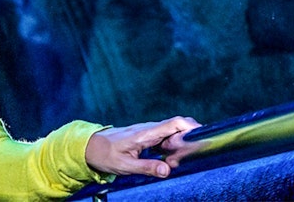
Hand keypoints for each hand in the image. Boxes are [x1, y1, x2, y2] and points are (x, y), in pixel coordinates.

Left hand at [85, 116, 200, 177]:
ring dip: (179, 147)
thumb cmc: (106, 155)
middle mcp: (150, 129)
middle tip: (180, 161)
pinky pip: (166, 138)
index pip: (174, 123)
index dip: (190, 127)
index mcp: (145, 133)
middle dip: (187, 142)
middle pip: (178, 128)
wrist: (92, 146)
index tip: (202, 137)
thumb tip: (167, 171)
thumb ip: (147, 167)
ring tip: (172, 163)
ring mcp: (149, 131)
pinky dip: (172, 148)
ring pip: (173, 134)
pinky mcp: (148, 136)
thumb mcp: (125, 165)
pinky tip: (167, 161)